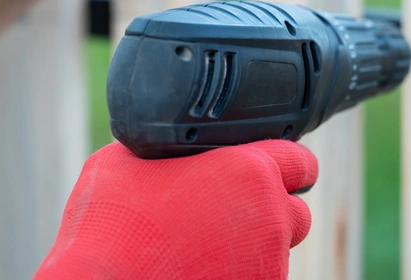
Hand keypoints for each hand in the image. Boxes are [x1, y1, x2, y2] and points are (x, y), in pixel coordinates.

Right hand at [34, 140, 317, 279]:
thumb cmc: (110, 224)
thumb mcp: (126, 160)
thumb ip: (164, 148)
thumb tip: (161, 143)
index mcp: (249, 171)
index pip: (300, 161)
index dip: (287, 164)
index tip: (274, 171)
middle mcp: (270, 217)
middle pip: (296, 210)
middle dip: (273, 210)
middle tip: (234, 211)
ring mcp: (267, 262)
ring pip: (276, 249)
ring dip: (253, 243)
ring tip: (206, 243)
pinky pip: (256, 275)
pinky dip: (238, 271)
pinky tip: (200, 266)